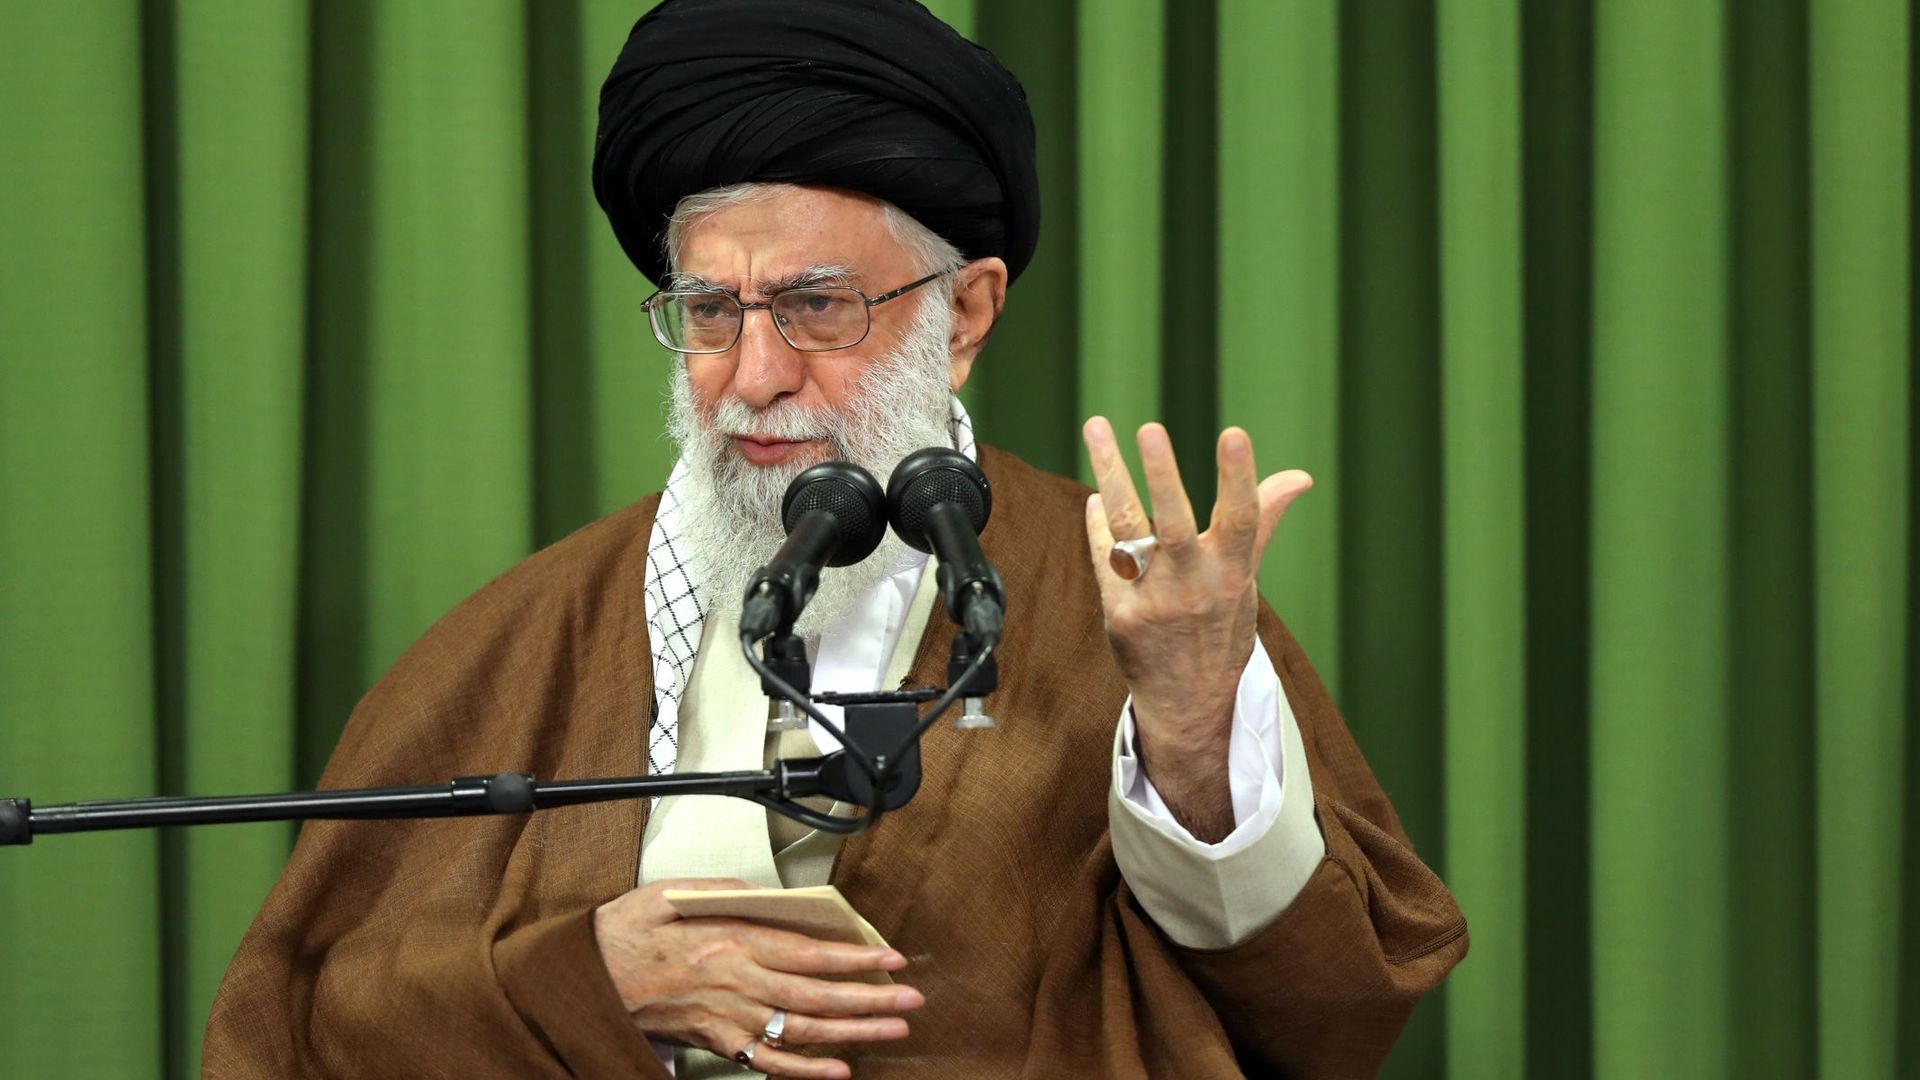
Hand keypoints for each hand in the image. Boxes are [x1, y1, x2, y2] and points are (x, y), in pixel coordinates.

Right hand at [594, 878, 921, 1077]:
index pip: (808, 953)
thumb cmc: (625, 934)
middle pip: (815, 996)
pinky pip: (767, 1063)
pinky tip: (838, 1072)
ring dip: (852, 1033)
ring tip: (891, 1030)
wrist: (584, 980)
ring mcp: (728, 1019)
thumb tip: (769, 894)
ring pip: (801, 1030)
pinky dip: (805, 1072)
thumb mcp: (671, 892)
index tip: (891, 959)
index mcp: (729, 942)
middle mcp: (735, 985)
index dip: (854, 958)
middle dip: (869, 1000)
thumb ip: (725, 890)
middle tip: (910, 1001)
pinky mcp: (716, 1043)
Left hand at [1081, 418, 1310, 841]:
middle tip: (1150, 428)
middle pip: (1174, 523)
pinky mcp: (1120, 616)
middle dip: (1163, 475)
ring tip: (1098, 427)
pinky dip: (1099, 524)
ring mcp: (1154, 602)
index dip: (1239, 476)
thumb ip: (1261, 521)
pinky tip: (1097, 498)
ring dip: (1112, 477)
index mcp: (1233, 574)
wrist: (1191, 703)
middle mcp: (1194, 587)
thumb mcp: (1246, 579)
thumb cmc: (1221, 628)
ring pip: (1127, 531)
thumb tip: (1299, 477)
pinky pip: (1104, 557)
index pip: (1241, 519)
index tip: (1235, 433)